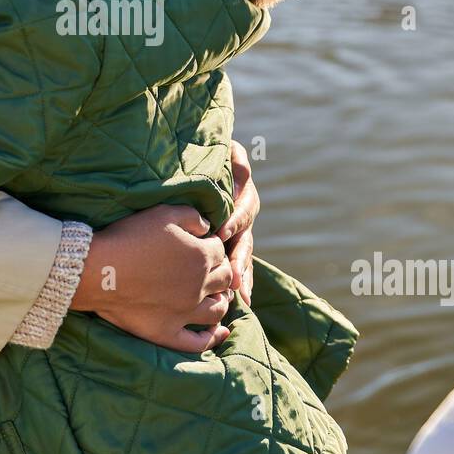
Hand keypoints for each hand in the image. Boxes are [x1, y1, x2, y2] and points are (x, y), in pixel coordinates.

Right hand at [70, 205, 233, 352]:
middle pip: (224, 280)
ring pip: (218, 310)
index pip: (220, 251)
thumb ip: (192, 216)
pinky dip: (212, 338)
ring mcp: (184, 312)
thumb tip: (207, 227)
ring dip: (221, 301)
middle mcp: (199, 286)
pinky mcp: (167, 332)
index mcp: (200, 256)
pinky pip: (197, 342)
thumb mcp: (163, 213)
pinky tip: (219, 332)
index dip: (212, 245)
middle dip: (220, 271)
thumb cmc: (129, 237)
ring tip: (216, 296)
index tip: (200, 244)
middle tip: (209, 269)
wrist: (97, 269)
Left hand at [217, 140, 259, 304]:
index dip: (233, 219)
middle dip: (239, 259)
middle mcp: (246, 218)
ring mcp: (242, 234)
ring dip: (243, 275)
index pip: (240, 209)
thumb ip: (235, 158)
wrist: (208, 169)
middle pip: (245, 240)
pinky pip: (241, 265)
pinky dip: (242, 281)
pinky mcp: (234, 246)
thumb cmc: (213, 159)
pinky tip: (242, 300)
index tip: (221, 232)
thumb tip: (239, 169)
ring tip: (240, 295)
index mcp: (244, 196)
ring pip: (245, 257)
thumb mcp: (225, 153)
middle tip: (233, 277)